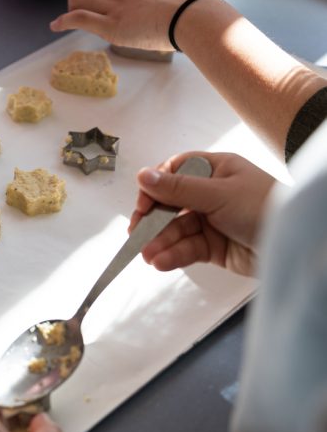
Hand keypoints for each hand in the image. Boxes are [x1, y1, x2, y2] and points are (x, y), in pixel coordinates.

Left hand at [49, 0, 200, 50]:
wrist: (192, 16)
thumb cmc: (193, 13)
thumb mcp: (180, 1)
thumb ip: (171, 5)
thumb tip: (182, 12)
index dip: (104, 0)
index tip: (105, 10)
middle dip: (78, 0)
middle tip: (78, 13)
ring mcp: (114, 8)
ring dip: (69, 9)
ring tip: (65, 21)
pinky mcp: (110, 25)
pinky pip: (78, 18)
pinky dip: (62, 21)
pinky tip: (55, 27)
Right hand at [130, 152, 276, 276]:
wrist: (296, 246)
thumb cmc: (264, 207)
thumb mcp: (218, 193)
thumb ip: (177, 188)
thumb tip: (142, 175)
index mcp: (215, 169)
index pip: (174, 173)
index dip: (155, 187)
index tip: (143, 204)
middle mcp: (211, 193)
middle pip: (171, 204)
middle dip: (153, 220)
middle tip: (136, 234)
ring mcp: (212, 220)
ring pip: (177, 230)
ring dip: (160, 242)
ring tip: (147, 255)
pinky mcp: (214, 247)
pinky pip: (187, 248)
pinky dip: (173, 255)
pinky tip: (160, 261)